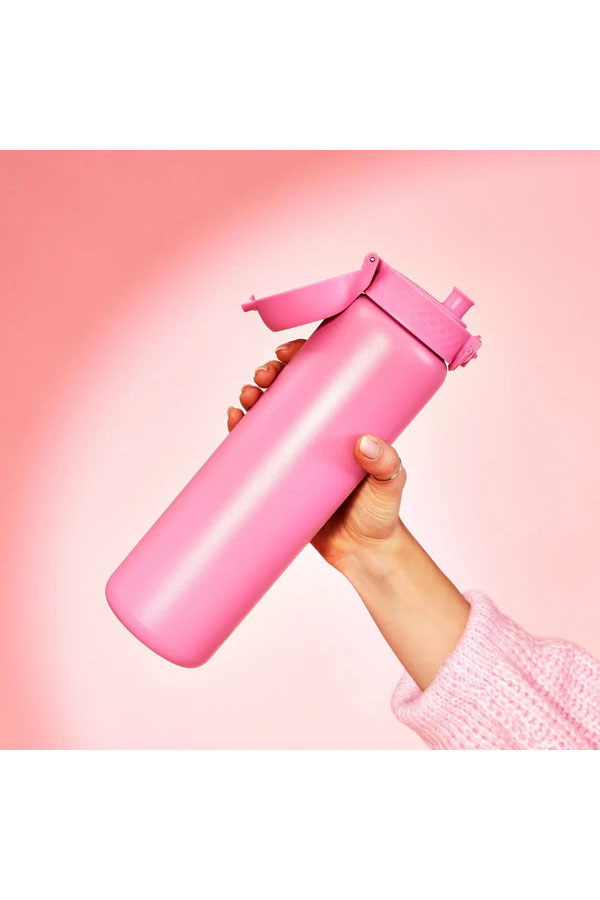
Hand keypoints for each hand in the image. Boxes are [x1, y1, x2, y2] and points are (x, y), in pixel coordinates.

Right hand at [227, 338, 468, 688]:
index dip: (303, 356)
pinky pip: (256, 449)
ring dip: (253, 397)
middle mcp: (319, 432)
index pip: (325, 376)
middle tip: (265, 374)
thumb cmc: (382, 516)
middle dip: (272, 374)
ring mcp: (297, 454)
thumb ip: (386, 465)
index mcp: (346, 422)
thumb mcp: (390, 485)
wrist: (363, 556)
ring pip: (269, 415)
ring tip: (246, 395)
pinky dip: (241, 431)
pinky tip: (233, 418)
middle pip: (290, 390)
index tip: (288, 352)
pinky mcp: (280, 478)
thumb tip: (365, 443)